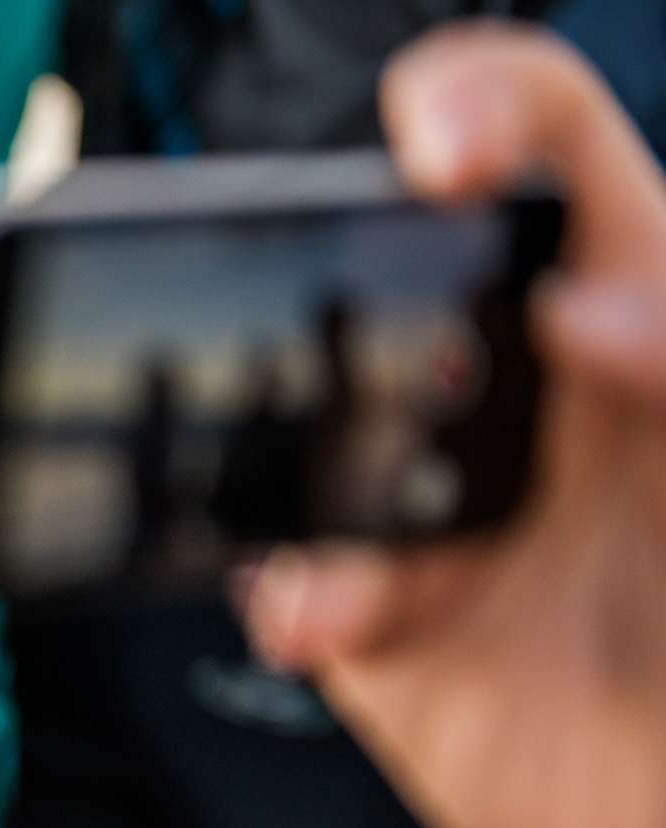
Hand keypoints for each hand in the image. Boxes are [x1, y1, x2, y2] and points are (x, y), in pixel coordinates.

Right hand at [246, 23, 665, 827]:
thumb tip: (581, 312)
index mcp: (634, 309)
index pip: (545, 146)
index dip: (475, 108)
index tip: (439, 155)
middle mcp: (520, 393)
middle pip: (389, 270)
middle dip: (339, 280)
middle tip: (360, 337)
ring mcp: (434, 508)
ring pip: (310, 426)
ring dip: (302, 457)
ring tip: (362, 539)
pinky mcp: (374, 623)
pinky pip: (291, 579)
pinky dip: (297, 592)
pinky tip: (336, 619)